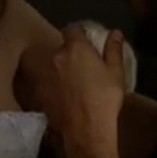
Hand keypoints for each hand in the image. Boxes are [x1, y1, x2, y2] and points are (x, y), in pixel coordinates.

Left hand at [52, 24, 126, 150]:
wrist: (85, 128)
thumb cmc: (105, 97)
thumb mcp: (116, 72)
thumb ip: (113, 49)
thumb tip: (114, 33)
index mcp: (75, 48)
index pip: (71, 29)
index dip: (78, 33)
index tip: (86, 40)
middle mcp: (56, 57)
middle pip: (62, 49)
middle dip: (72, 53)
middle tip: (85, 66)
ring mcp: (45, 75)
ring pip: (54, 66)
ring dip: (62, 69)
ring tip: (76, 83)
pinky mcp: (40, 92)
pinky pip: (48, 82)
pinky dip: (55, 85)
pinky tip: (66, 96)